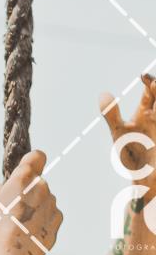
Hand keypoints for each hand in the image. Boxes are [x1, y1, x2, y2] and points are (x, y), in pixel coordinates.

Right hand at [0, 150, 62, 254]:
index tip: (29, 168)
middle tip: (16, 208)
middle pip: (38, 183)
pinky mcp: (58, 218)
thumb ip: (1, 188)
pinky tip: (30, 231)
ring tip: (22, 223)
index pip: (38, 156)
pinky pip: (51, 215)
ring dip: (37, 207)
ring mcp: (52, 202)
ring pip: (45, 200)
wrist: (13, 250)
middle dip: (30, 192)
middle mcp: (42, 186)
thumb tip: (6, 188)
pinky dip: (43, 221)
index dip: (34, 161)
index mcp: (24, 176)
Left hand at [101, 74, 155, 198]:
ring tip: (155, 94)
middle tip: (154, 84)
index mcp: (146, 112)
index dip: (149, 80)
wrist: (142, 177)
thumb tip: (104, 93)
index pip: (151, 90)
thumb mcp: (119, 132)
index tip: (142, 76)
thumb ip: (112, 114)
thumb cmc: (131, 153)